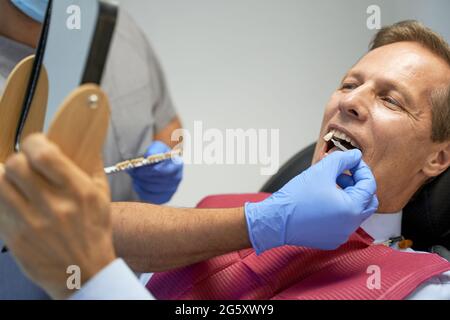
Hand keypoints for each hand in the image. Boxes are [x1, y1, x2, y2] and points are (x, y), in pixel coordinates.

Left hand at [0, 134, 115, 298]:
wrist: (83, 272)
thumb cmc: (94, 232)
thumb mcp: (102, 197)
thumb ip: (91, 166)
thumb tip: (82, 141)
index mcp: (77, 192)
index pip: (44, 154)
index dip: (34, 142)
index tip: (36, 145)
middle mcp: (53, 206)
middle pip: (16, 165)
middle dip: (19, 159)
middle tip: (25, 165)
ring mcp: (30, 223)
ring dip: (5, 178)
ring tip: (15, 182)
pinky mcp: (13, 237)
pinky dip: (2, 198)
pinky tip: (13, 200)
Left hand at [128, 141, 182, 203]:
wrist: (164, 160)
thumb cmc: (160, 154)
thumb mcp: (157, 147)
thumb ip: (153, 151)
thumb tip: (148, 157)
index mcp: (177, 165)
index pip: (160, 172)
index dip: (146, 171)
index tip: (137, 169)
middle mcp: (177, 178)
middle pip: (155, 182)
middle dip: (141, 177)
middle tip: (133, 172)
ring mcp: (172, 189)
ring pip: (150, 190)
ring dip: (139, 183)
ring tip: (135, 176)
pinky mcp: (165, 196)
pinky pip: (150, 197)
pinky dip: (140, 191)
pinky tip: (138, 184)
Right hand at [245, 149, 377, 253]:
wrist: (276, 220)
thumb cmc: (296, 198)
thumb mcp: (321, 170)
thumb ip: (343, 159)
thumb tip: (355, 156)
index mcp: (352, 209)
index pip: (369, 185)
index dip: (362, 169)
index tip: (351, 162)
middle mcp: (350, 225)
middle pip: (367, 201)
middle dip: (358, 185)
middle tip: (343, 174)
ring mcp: (341, 235)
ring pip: (355, 212)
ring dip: (348, 196)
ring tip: (330, 185)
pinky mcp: (331, 240)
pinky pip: (343, 223)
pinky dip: (339, 210)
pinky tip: (323, 201)